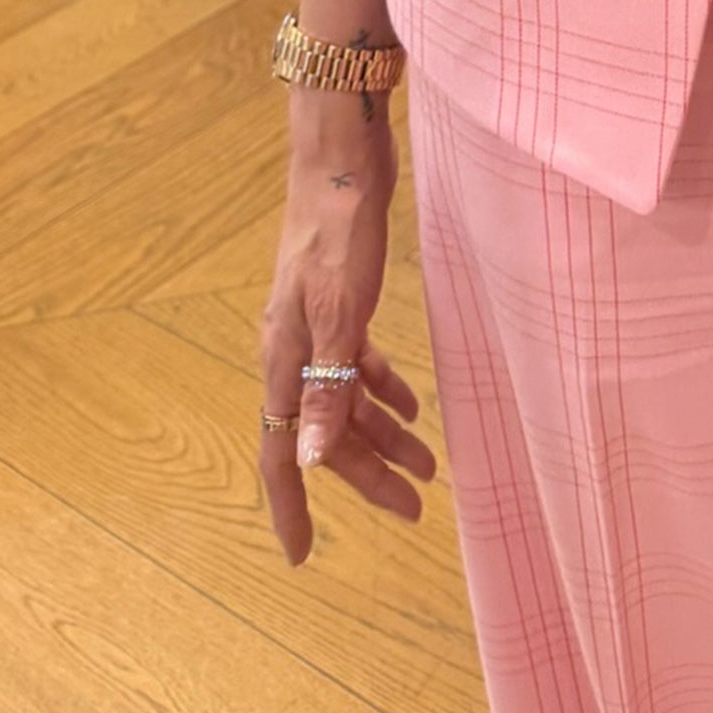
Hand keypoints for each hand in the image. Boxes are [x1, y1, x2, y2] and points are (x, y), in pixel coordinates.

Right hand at [258, 123, 436, 568]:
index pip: (281, 451)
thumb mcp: (340, 309)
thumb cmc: (340, 225)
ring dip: (385, 434)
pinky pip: (357, 361)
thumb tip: (309, 457)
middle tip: (415, 511)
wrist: (342, 153)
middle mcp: (293, 347)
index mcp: (284, 356)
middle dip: (366, 476)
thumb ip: (327, 384)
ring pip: (347, 399)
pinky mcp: (341, 299)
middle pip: (324, 431)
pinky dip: (384, 387)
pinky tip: (413, 404)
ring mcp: (317, 323)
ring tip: (431, 467)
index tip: (303, 559)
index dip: (293, 508)